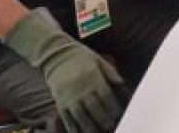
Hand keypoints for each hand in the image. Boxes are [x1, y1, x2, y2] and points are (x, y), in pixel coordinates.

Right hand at [4, 10, 125, 131]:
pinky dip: (72, 127)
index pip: (106, 97)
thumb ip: (110, 72)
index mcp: (93, 78)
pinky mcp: (59, 101)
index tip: (119, 114)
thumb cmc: (80, 55)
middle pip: (95, 108)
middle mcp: (82, 89)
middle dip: (104, 119)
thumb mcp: (98, 59)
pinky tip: (78, 132)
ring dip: (90, 126)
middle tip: (110, 125)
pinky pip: (66, 117)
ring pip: (81, 116)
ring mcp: (69, 96)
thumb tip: (122, 83)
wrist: (56, 54)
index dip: (113, 107)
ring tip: (96, 131)